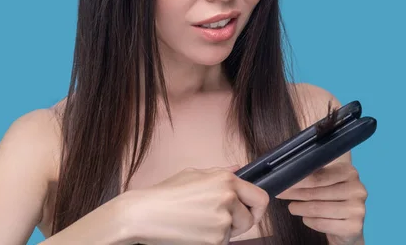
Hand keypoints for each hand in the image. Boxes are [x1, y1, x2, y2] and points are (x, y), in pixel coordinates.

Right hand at [124, 165, 269, 244]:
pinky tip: (193, 230)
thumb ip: (221, 173)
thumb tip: (239, 169)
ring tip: (198, 221)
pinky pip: (221, 242)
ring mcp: (222, 222)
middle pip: (249, 219)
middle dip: (237, 221)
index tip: (251, 211)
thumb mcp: (194, 174)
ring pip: (233, 232)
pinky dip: (210, 240)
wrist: (144, 215)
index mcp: (226, 180)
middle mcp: (228, 200)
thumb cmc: (166, 195)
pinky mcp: (215, 242)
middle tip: (216, 218)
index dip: (257, 207)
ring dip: (221, 230)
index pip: (260, 197)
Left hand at [276, 161, 366, 244]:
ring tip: (292, 207)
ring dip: (300, 208)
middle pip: (316, 191)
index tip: (282, 182)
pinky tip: (306, 219)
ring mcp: (358, 209)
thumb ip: (313, 175)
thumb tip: (287, 173)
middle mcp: (357, 189)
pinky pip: (323, 223)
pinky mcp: (354, 226)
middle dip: (295, 193)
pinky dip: (310, 221)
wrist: (348, 227)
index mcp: (350, 172)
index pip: (318, 176)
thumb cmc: (333, 200)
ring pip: (318, 208)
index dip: (298, 180)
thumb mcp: (327, 183)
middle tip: (280, 194)